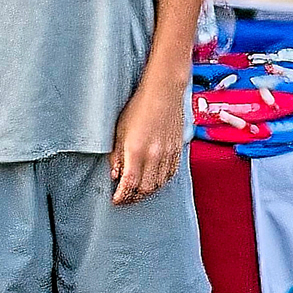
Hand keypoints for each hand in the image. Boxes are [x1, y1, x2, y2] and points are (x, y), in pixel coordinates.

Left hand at [110, 76, 186, 204]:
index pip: (129, 184)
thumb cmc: (139, 106)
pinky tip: (154, 181)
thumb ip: (116, 155)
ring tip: (139, 192)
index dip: (122, 196)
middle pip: (146, 188)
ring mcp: (168, 153)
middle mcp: (154, 155)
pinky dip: (161, 182)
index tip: (116, 200)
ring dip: (148, 191)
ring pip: (159, 184)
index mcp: (136, 150)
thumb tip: (115, 174)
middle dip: (134, 198)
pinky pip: (171, 174)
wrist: (163, 92)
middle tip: (126, 199)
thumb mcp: (119, 130)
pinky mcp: (177, 150)